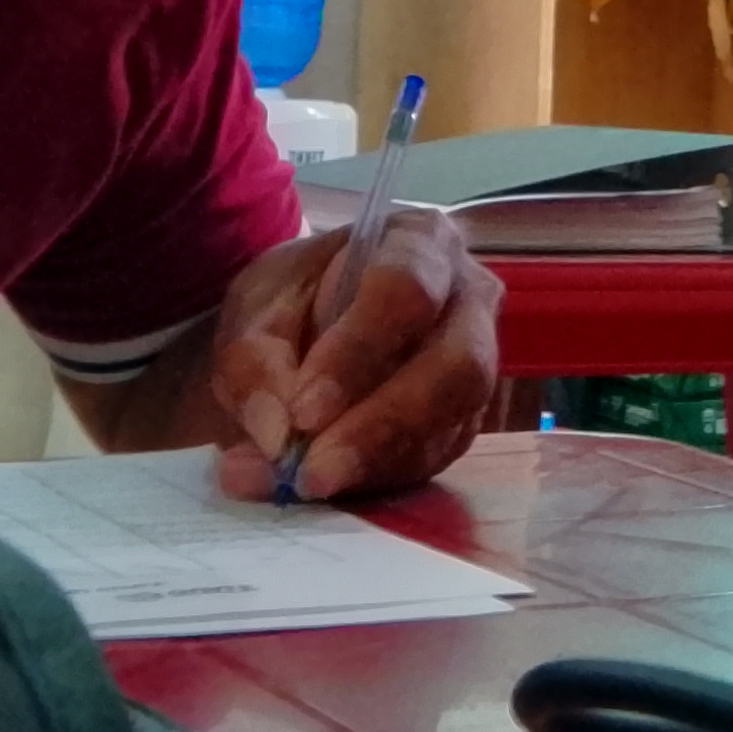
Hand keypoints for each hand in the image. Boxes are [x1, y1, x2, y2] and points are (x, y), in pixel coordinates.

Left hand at [206, 210, 501, 501]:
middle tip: (312, 470)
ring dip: (378, 462)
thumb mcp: (256, 309)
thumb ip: (255, 361)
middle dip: (381, 423)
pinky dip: (377, 481)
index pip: (406, 290)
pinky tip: (326, 489)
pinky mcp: (464, 422)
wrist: (308, 321)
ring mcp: (477, 365)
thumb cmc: (294, 298)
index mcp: (420, 242)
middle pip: (456, 364)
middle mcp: (468, 300)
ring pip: (453, 421)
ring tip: (308, 486)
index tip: (303, 409)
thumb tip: (277, 434)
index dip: (358, 352)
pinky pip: (436, 459)